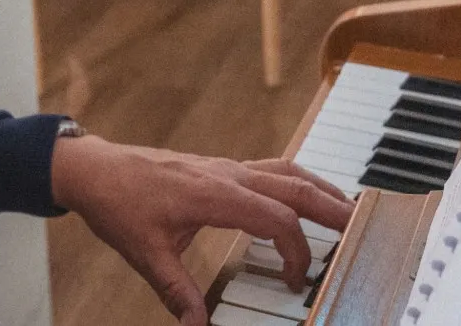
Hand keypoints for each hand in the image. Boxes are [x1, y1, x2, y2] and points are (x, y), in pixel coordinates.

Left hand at [51, 135, 353, 325]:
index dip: (296, 250)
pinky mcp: (220, 168)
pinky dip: (298, 181)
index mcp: (213, 194)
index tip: (296, 280)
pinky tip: (306, 195)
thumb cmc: (119, 205)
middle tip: (364, 230)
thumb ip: (176, 291)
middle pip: (294, 185)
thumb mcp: (145, 254)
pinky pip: (271, 168)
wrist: (96, 168)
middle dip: (332, 208)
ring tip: (348, 211)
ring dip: (320, 189)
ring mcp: (225, 167)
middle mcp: (226, 175)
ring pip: (286, 170)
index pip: (276, 217)